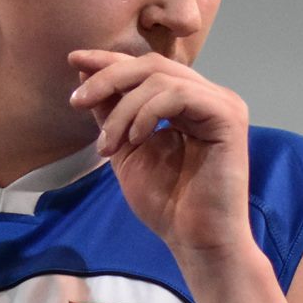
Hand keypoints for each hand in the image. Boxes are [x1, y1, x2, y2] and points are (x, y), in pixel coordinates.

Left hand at [68, 49, 252, 262]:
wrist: (196, 241)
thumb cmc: (168, 204)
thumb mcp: (126, 150)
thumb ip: (111, 112)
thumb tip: (85, 71)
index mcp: (187, 102)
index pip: (146, 68)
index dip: (109, 61)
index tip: (74, 60)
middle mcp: (207, 96)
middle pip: (151, 65)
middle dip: (107, 78)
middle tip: (77, 100)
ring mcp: (221, 103)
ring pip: (160, 78)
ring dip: (123, 109)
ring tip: (108, 145)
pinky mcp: (228, 116)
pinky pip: (179, 95)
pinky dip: (148, 113)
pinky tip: (137, 140)